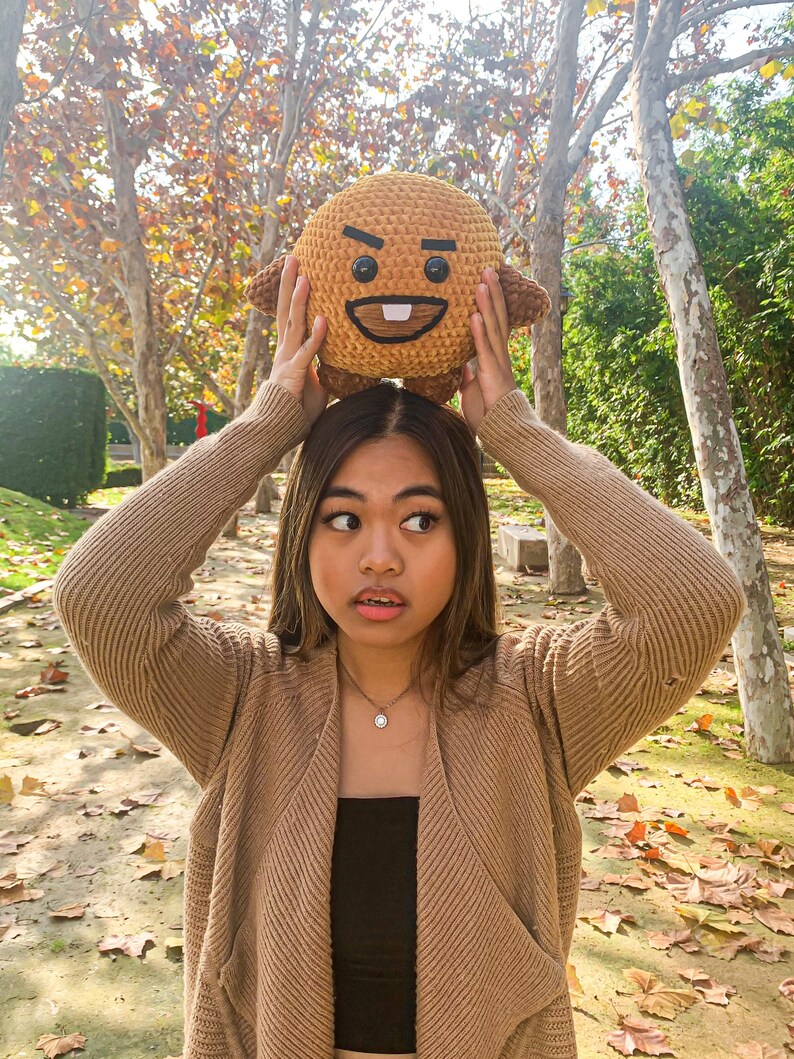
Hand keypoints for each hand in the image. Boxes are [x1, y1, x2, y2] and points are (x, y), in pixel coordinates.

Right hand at [269, 254, 328, 426]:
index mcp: (290, 350)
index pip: (291, 314)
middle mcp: (286, 350)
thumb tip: (341, 361)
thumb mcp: (316, 383)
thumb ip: (324, 368)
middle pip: (286, 310)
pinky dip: (316, 336)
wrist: (278, 432)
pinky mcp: (294, 375)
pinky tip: (323, 320)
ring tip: (304, 275)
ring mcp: (288, 361)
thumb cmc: (297, 411)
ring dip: (299, 299)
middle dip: (289, 283)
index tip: (297, 269)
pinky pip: (307, 352)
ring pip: (294, 324)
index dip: (293, 292)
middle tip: (292, 257)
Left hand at [457, 266, 517, 435]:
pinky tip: (475, 315)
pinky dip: (479, 332)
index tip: (486, 280)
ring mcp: (497, 363)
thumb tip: (458, 364)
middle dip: (492, 292)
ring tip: (483, 280)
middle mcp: (497, 354)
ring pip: (493, 326)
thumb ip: (465, 375)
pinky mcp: (492, 374)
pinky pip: (484, 349)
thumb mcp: (469, 390)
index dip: (490, 301)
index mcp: (492, 356)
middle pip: (496, 316)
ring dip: (487, 303)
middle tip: (487, 266)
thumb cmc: (487, 413)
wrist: (500, 432)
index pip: (492, 322)